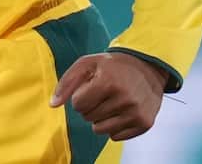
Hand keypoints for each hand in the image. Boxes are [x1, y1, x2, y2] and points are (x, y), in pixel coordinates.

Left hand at [49, 52, 167, 140]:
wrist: (148, 67)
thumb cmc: (114, 66)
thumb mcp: (87, 64)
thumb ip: (67, 83)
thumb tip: (53, 104)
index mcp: (108, 82)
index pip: (78, 104)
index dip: (81, 96)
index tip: (91, 88)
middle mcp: (124, 99)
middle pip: (88, 117)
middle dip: (90, 106)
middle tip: (103, 94)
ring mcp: (135, 113)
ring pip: (100, 130)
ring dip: (100, 118)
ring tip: (111, 103)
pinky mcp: (144, 123)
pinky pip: (115, 137)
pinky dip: (114, 126)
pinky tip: (122, 111)